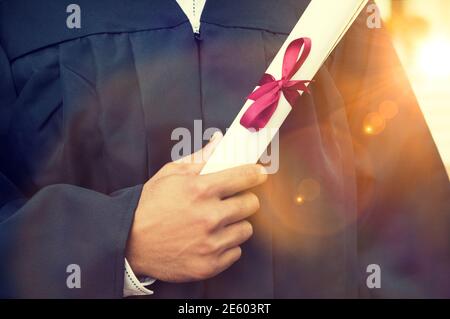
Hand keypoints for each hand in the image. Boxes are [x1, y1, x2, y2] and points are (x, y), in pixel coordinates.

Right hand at [126, 132, 267, 281]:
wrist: (129, 242)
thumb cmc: (149, 206)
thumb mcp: (169, 175)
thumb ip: (199, 158)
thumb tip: (219, 141)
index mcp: (199, 190)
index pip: (244, 177)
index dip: (255, 173)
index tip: (259, 173)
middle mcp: (208, 216)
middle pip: (251, 204)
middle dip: (244, 199)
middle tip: (232, 200)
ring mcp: (210, 243)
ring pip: (245, 229)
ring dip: (235, 224)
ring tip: (217, 223)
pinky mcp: (209, 265)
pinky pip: (236, 252)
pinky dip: (226, 246)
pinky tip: (209, 240)